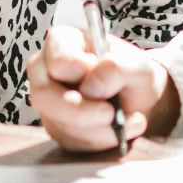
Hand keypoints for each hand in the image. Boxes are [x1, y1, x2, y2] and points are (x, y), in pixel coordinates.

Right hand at [26, 24, 169, 151]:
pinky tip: (117, 129)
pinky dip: (98, 140)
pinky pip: (70, 140)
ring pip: (59, 123)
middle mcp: (45, 70)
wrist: (137, 97)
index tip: (105, 75)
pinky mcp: (56, 126)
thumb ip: (118, 68)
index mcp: (62, 41)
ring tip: (128, 121)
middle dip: (80, 112)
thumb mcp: (138, 65)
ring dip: (98, 129)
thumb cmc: (132, 72)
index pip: (59, 60)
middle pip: (43, 95)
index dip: (83, 72)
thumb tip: (92, 87)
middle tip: (111, 114)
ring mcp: (47, 100)